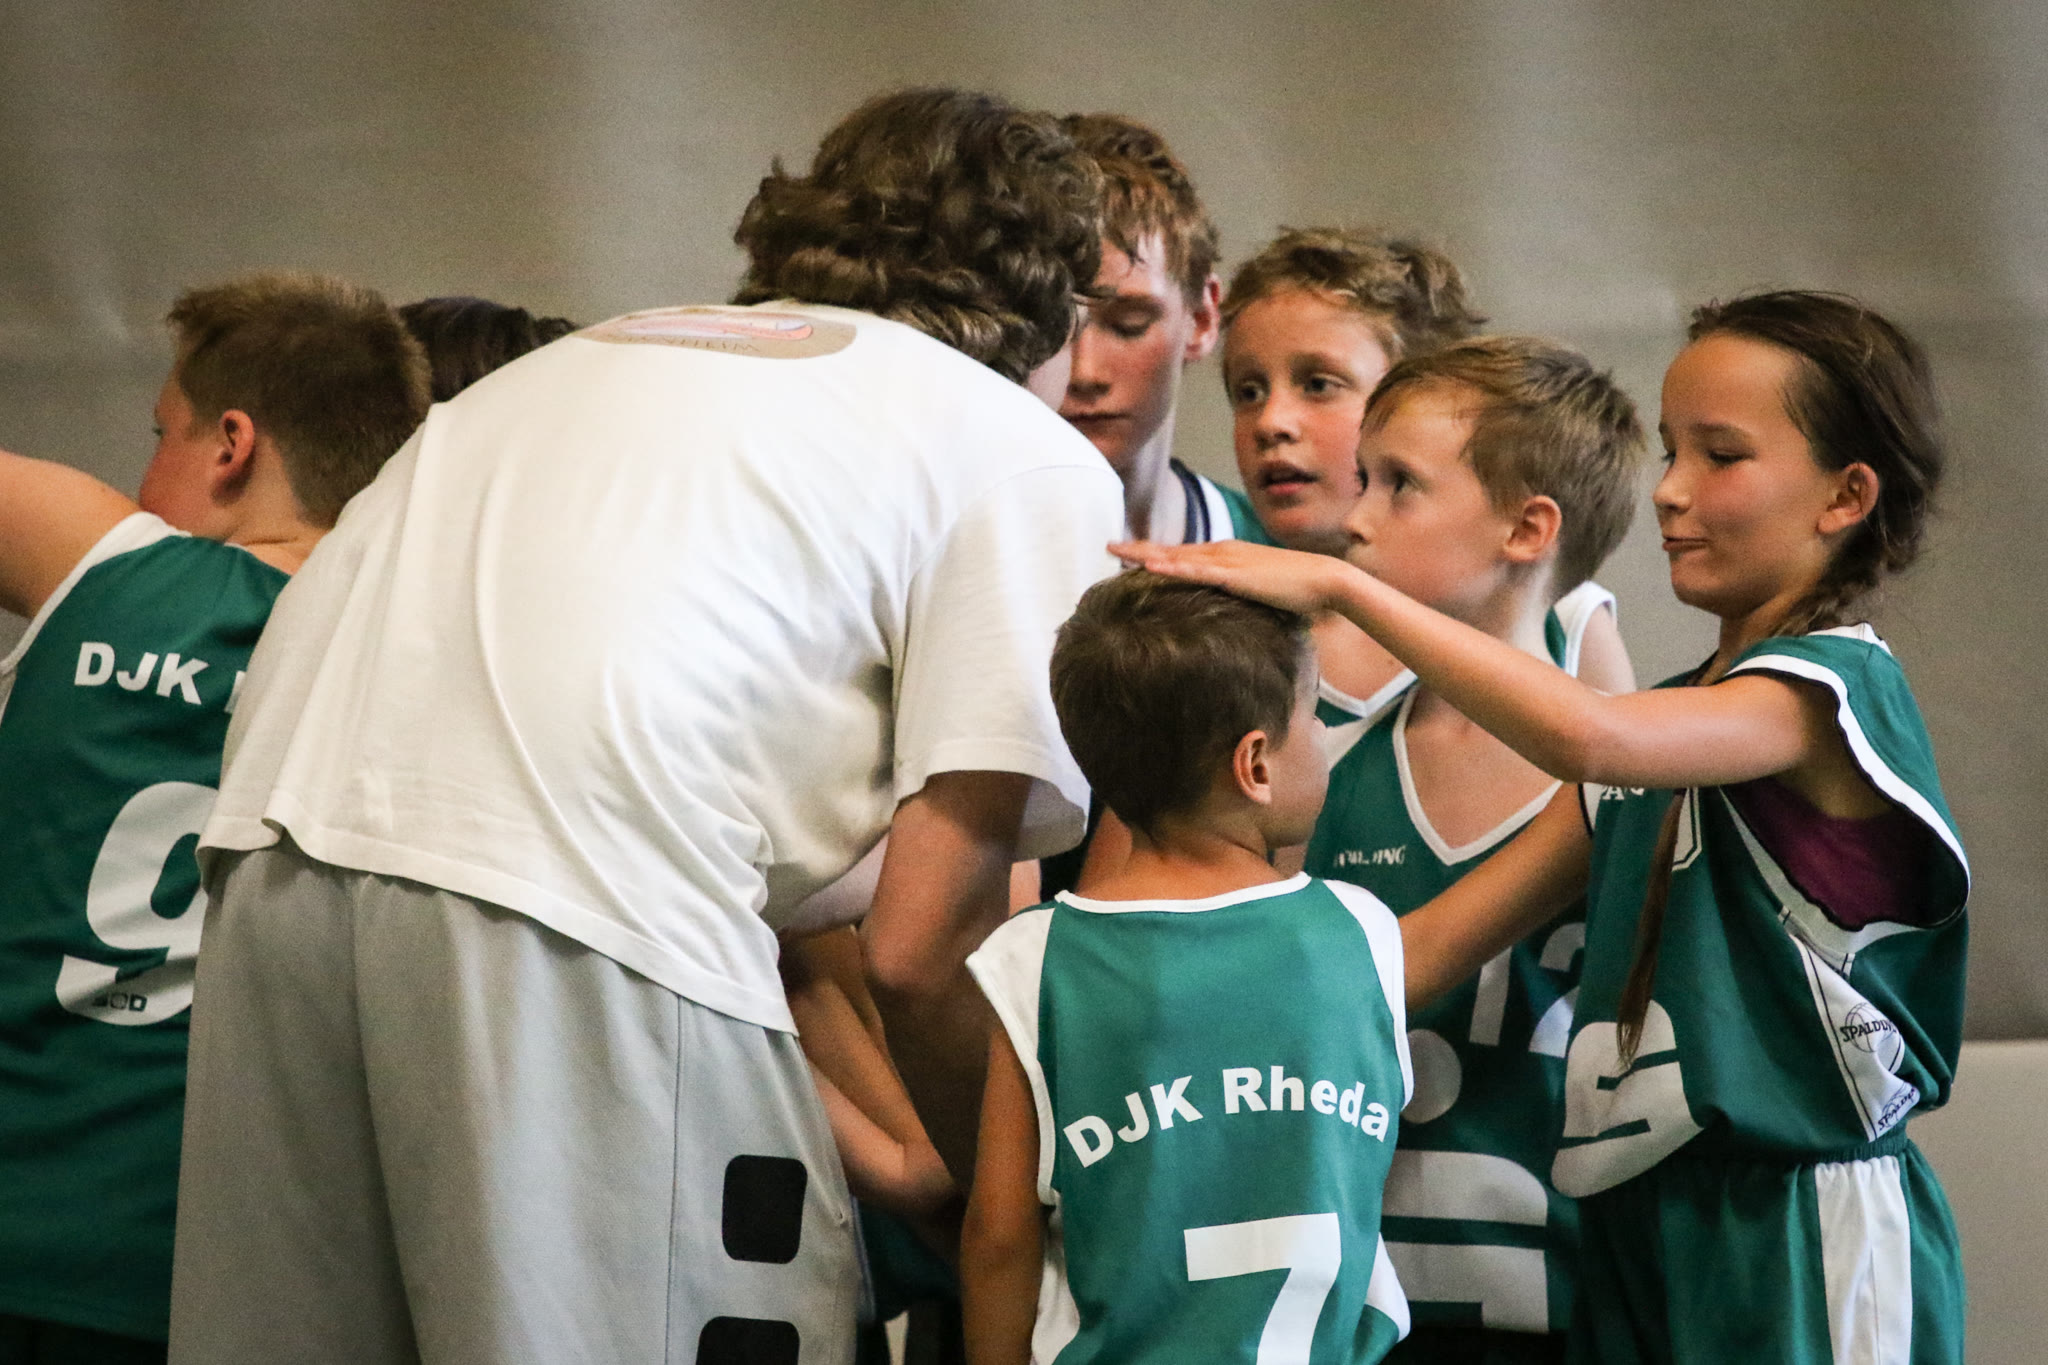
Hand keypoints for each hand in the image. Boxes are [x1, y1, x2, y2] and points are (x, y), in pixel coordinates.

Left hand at [1110, 538, 1351, 615]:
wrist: (1326, 581)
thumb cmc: (1300, 592)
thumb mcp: (1262, 595)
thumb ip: (1244, 600)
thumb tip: (1234, 618)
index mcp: (1228, 557)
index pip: (1185, 555)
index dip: (1156, 554)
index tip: (1131, 556)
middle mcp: (1223, 553)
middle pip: (1173, 550)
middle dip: (1140, 549)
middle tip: (1110, 546)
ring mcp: (1227, 561)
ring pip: (1178, 556)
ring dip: (1146, 553)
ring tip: (1117, 551)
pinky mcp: (1235, 574)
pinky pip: (1196, 571)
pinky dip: (1172, 568)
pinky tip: (1150, 567)